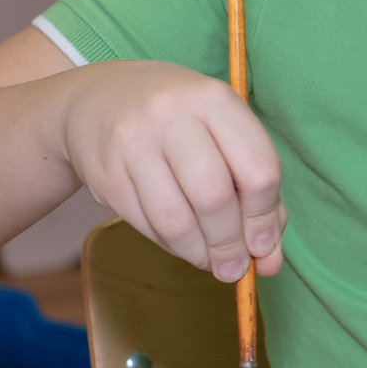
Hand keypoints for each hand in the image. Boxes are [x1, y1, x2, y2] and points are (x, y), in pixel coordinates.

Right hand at [56, 60, 286, 281]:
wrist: (98, 99)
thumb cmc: (179, 121)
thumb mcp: (222, 132)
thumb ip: (255, 192)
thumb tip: (268, 260)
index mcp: (215, 100)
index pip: (258, 169)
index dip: (264, 218)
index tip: (262, 245)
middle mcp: (171, 116)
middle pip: (214, 198)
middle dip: (230, 245)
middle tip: (235, 268)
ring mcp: (132, 143)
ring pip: (176, 221)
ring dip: (200, 253)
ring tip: (210, 261)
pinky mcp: (104, 173)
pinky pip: (145, 225)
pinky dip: (171, 246)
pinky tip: (182, 243)